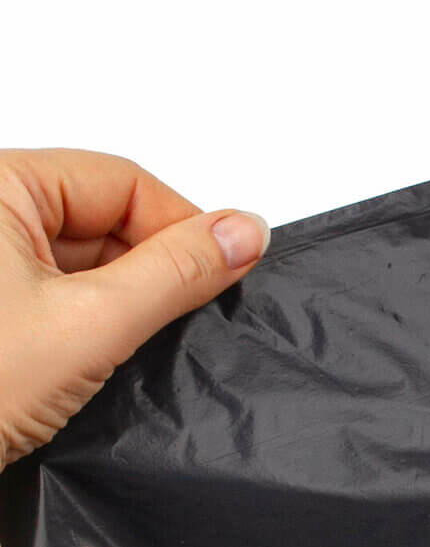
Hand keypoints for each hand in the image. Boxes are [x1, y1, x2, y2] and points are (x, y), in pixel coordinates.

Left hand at [0, 150, 268, 546]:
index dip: (183, 228)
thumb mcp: (92, 324)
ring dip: (125, 306)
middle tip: (178, 326)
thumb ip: (177, 273)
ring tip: (124, 351)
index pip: (123, 182)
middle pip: (108, 220)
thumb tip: (246, 232)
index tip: (224, 276)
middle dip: (153, 273)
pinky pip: (66, 299)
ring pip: (91, 264)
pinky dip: (96, 328)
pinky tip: (102, 364)